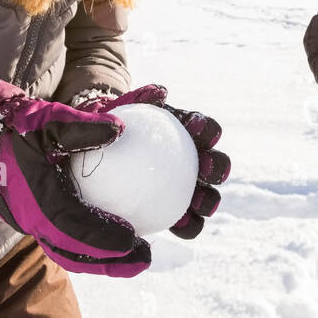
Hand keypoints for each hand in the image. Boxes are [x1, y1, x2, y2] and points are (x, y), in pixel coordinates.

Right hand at [0, 77, 149, 276]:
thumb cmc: (24, 125)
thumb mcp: (50, 118)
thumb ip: (82, 124)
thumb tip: (120, 128)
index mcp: (32, 195)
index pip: (69, 226)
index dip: (99, 238)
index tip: (132, 239)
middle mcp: (29, 217)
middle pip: (70, 252)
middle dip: (108, 263)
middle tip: (144, 258)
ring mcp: (30, 223)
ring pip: (67, 252)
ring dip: (102, 260)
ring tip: (137, 257)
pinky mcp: (35, 223)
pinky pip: (65, 242)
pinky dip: (91, 246)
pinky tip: (119, 240)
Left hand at [70, 83, 229, 239]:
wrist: (100, 149)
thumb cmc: (117, 124)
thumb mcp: (127, 107)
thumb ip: (143, 97)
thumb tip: (161, 91)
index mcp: (189, 135)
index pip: (205, 131)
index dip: (209, 131)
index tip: (199, 130)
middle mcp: (193, 162)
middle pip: (214, 165)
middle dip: (218, 167)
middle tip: (206, 169)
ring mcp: (184, 188)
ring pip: (205, 197)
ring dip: (208, 200)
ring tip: (199, 205)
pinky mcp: (171, 212)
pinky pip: (183, 222)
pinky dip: (185, 224)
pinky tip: (175, 225)